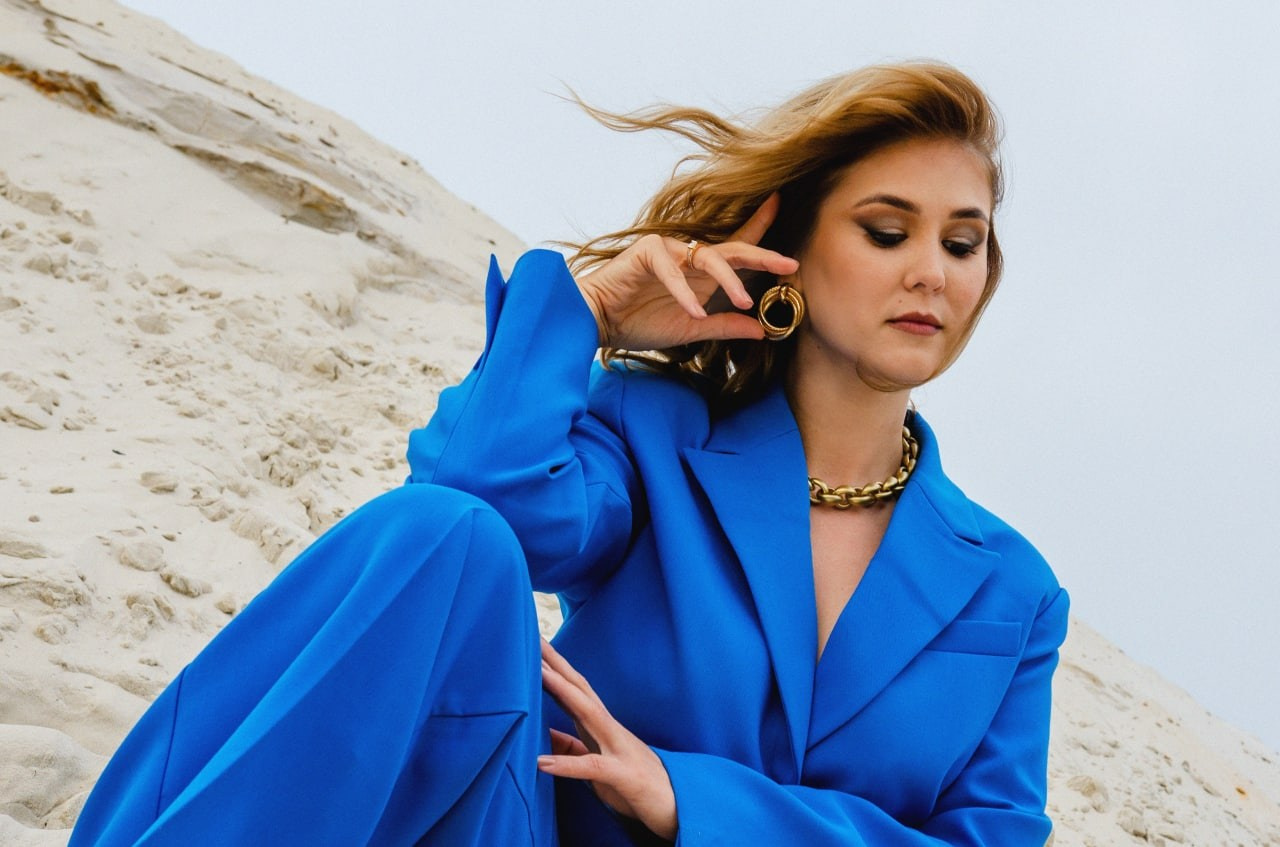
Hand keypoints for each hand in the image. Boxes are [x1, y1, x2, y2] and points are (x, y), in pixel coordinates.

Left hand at [538, 639, 678, 840]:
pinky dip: (566, 764)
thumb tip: (542, 740)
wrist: (679, 807)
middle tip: (532, 637)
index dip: (552, 667)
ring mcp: (618, 749)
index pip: (574, 690)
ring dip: (563, 691)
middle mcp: (610, 730)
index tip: (531, 644)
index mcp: (601, 727)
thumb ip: (573, 750)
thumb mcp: (597, 766)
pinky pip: (592, 768)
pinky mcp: (623, 776)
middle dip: (556, 663)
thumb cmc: (634, 786)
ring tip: (536, 674)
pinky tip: (541, 763)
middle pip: (580, 688)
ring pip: (588, 713)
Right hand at [575, 193, 798, 349]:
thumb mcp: (692, 330)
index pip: (737, 250)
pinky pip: (673, 271)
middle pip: (734, 249)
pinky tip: (695, 312)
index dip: (760, 227)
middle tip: (789, 263)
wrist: (598, 323)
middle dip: (763, 255)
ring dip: (729, 281)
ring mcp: (669, 250)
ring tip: (746, 301)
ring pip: (708, 258)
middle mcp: (689, 256)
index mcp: (701, 272)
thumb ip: (724, 326)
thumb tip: (761, 330)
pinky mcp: (647, 252)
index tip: (782, 206)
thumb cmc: (639, 322)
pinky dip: (685, 293)